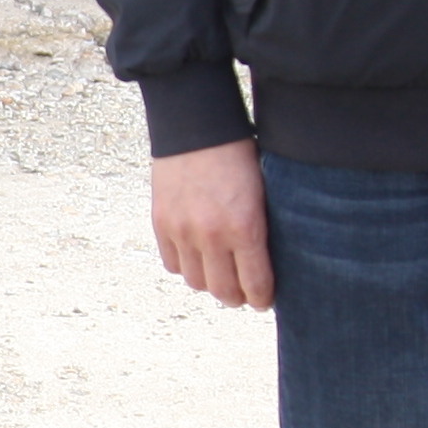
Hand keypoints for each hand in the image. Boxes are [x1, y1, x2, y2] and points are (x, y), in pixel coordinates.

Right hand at [148, 141, 273, 310]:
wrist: (197, 126)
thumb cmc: (239, 155)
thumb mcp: (264, 194)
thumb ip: (261, 231)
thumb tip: (266, 263)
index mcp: (245, 227)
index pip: (256, 284)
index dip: (263, 299)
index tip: (265, 301)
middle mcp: (211, 236)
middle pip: (224, 292)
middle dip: (238, 298)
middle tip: (245, 294)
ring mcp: (183, 231)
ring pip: (196, 282)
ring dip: (210, 283)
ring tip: (219, 275)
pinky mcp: (161, 224)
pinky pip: (173, 264)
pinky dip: (186, 266)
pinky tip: (197, 256)